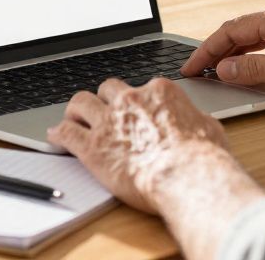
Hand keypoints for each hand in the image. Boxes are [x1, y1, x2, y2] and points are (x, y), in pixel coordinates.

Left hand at [47, 77, 230, 211]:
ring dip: (76, 110)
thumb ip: (195, 120)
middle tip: (101, 110)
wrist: (186, 177)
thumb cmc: (202, 158)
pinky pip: (66, 133)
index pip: (141, 87)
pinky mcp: (92, 146)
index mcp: (158, 92)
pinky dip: (58, 133)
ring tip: (73, 118)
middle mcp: (130, 100)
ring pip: (81, 102)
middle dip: (104, 100)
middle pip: (108, 89)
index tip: (134, 110)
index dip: (136, 101)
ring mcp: (109, 121)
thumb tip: (197, 122)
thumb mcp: (209, 128)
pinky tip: (55, 136)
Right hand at [180, 1, 264, 94]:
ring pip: (256, 33)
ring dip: (235, 50)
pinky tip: (248, 63)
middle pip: (241, 29)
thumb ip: (255, 70)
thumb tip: (224, 69)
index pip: (232, 30)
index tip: (192, 66)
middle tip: (198, 69)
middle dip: (217, 49)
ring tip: (217, 69)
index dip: (208, 49)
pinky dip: (253, 50)